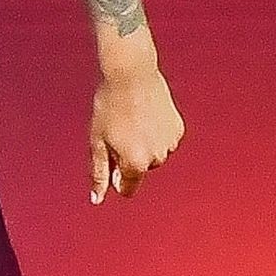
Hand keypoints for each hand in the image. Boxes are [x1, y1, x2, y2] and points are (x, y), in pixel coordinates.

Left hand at [88, 60, 183, 202]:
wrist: (131, 75)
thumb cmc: (109, 106)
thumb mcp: (97, 141)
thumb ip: (100, 173)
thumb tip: (97, 199)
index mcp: (136, 163)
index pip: (127, 187)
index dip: (115, 176)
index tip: (110, 160)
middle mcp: (158, 158)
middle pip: (140, 168)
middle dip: (129, 156)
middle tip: (117, 130)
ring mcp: (171, 143)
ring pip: (153, 154)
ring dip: (143, 144)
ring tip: (131, 119)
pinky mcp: (178, 129)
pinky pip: (164, 139)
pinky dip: (155, 132)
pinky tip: (145, 114)